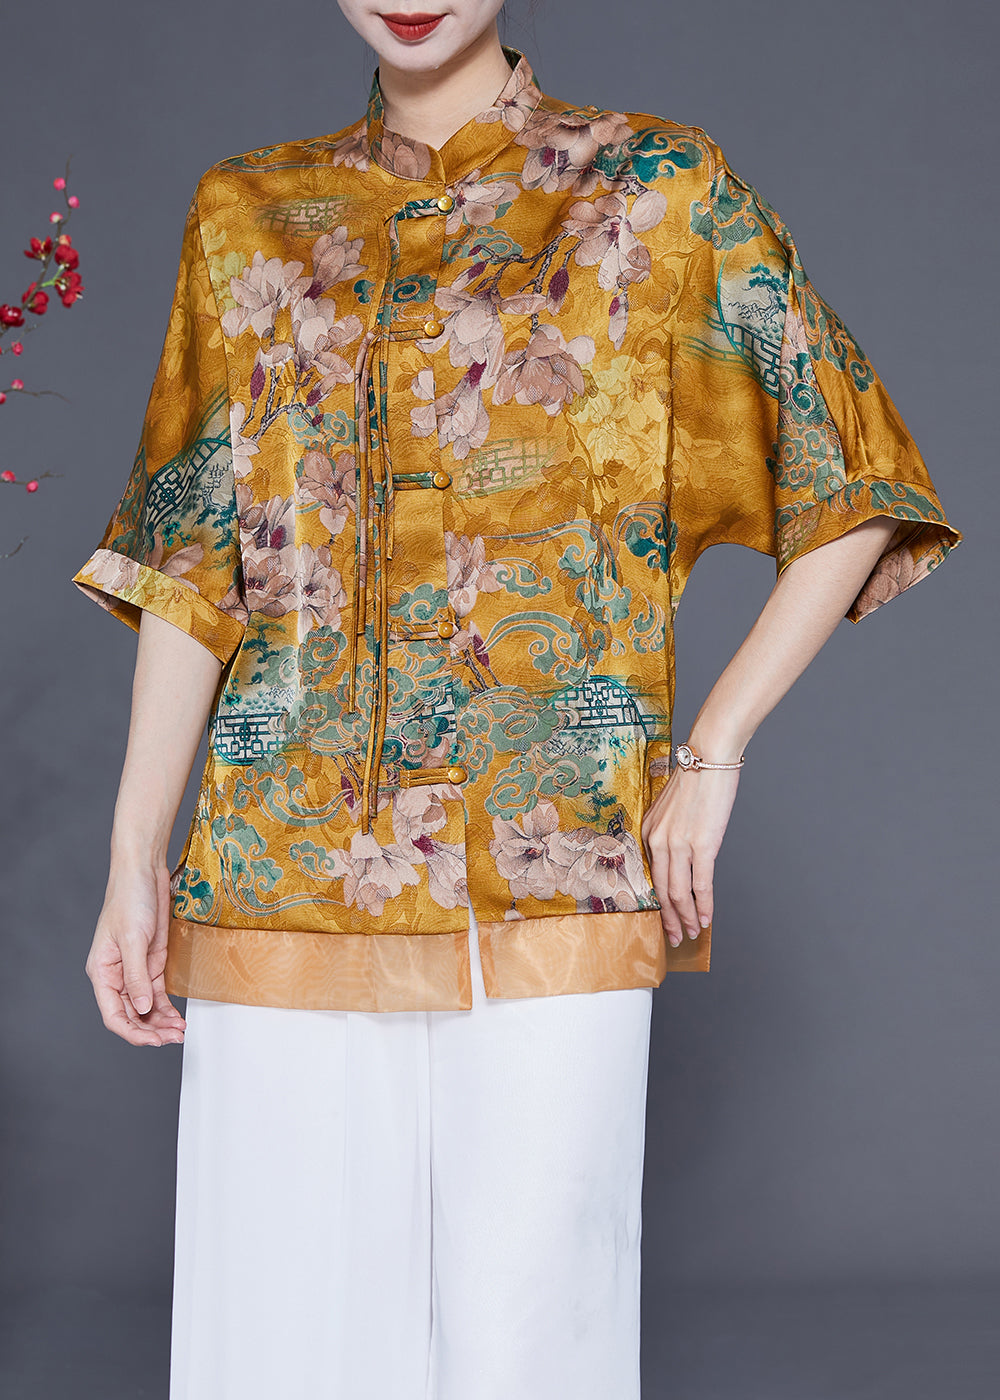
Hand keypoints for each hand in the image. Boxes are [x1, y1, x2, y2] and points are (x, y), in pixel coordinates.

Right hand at [85, 861, 185, 1045]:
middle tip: (172, 1038)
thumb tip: (142, 1007)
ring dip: (160, 1022)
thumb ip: (136, 976)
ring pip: (146, 1008)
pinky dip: (167, 1008)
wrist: (144, 873)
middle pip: (131, 1015)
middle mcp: (116, 976)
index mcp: (102, 972)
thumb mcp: (133, 939)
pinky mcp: (152, 963)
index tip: (153, 1041)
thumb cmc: (130, 899)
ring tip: (179, 1032)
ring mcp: (135, 971)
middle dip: (150, 1031)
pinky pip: (158, 994)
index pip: (114, 1014)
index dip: (132, 1032)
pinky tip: (177, 1018)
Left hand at [641, 765, 740, 946]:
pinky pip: (700, 884)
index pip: (651, 876)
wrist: (710, 755)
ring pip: (678, 893)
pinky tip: (706, 919)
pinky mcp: (702, 845)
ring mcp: (679, 844)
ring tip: (691, 933)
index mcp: (649, 831)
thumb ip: (669, 830)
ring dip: (686, 917)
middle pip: (661, 890)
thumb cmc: (696, 777)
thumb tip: (679, 851)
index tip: (664, 918)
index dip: (658, 902)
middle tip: (674, 937)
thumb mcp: (671, 806)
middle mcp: (658, 840)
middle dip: (669, 918)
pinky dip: (703, 906)